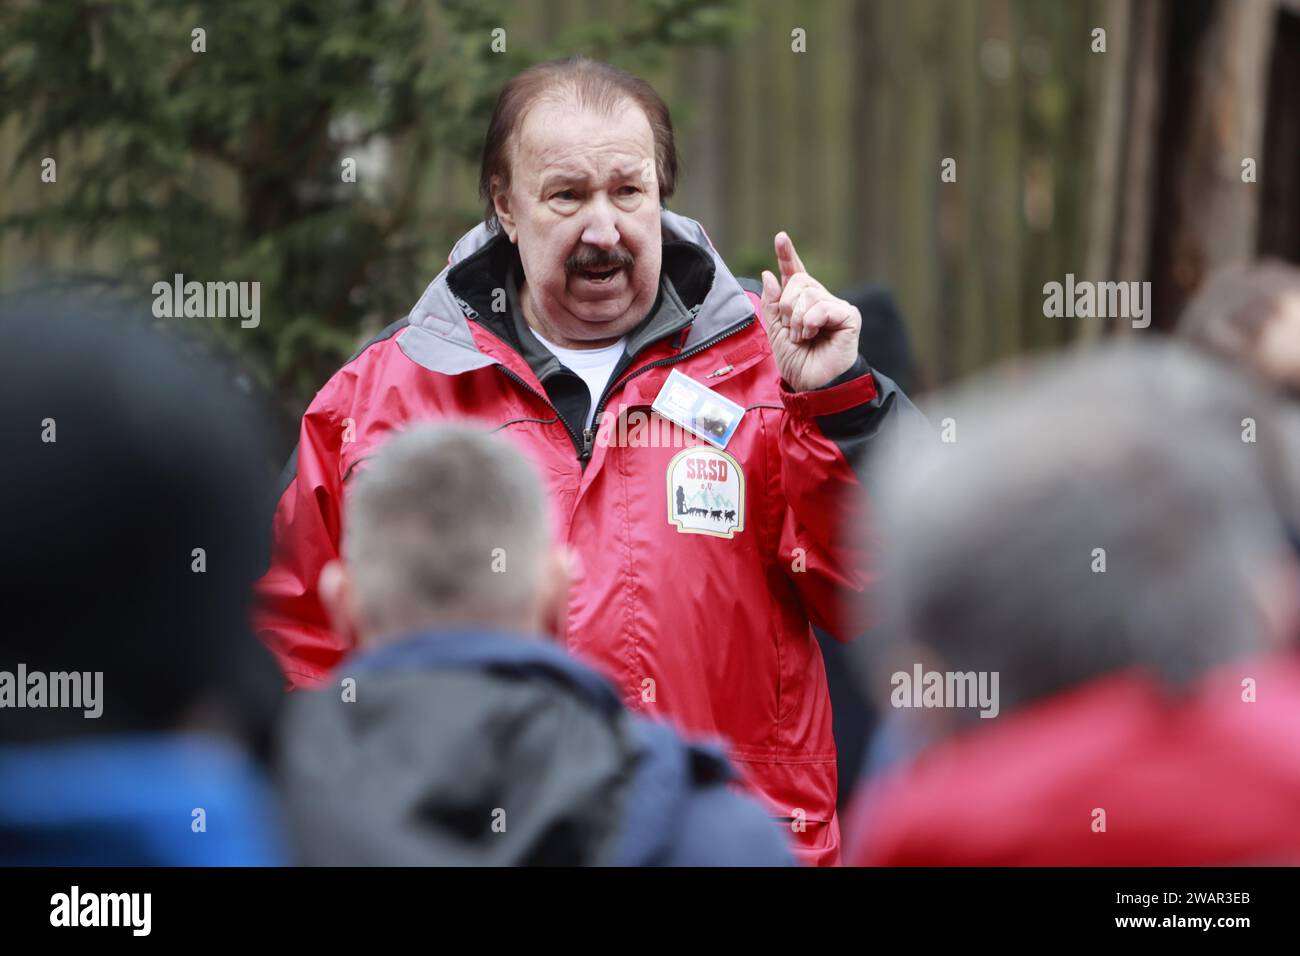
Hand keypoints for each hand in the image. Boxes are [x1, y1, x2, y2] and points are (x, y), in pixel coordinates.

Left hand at [759, 232, 861, 390]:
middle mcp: (822, 301)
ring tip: (804, 337)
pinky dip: (811, 322)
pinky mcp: (849, 316)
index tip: (781, 237)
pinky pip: (822, 306)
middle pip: (798, 281)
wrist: (813, 385)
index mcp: (803, 303)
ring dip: (797, 320)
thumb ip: (772, 304)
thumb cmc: (798, 363)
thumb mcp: (776, 332)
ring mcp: (836, 307)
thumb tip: (769, 274)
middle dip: (786, 306)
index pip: (795, 274)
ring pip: (808, 293)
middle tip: (792, 330)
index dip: (788, 256)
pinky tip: (814, 335)